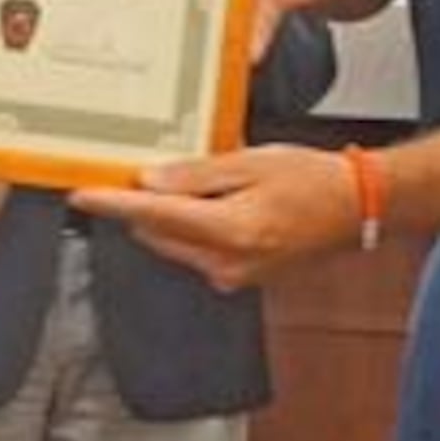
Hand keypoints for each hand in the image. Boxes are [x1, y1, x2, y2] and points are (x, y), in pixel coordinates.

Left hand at [70, 143, 361, 291]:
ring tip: (189, 181)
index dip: (113, 203)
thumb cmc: (312, 179)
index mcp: (231, 231)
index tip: (82, 194)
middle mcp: (228, 263)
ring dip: (169, 217)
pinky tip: (212, 202)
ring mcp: (234, 276)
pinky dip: (193, 229)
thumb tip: (150, 181)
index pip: (154, 215)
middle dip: (142, 205)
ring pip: (177, 244)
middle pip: (159, 233)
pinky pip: (199, 252)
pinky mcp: (241, 278)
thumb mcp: (252, 162)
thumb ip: (198, 175)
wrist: (357, 207)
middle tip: (137, 170)